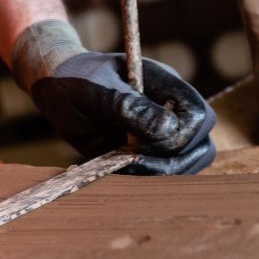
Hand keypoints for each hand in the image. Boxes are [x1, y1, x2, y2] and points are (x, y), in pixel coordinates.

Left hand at [12, 20, 216, 174]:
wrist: (57, 90)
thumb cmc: (75, 81)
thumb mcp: (95, 90)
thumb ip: (129, 106)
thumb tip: (168, 128)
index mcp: (165, 85)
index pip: (199, 115)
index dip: (182, 136)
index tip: (145, 143)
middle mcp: (170, 109)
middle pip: (201, 143)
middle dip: (173, 158)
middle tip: (132, 156)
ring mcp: (162, 132)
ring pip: (188, 162)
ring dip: (161, 171)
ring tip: (124, 163)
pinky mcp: (148, 152)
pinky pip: (163, 172)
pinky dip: (146, 177)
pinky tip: (118, 167)